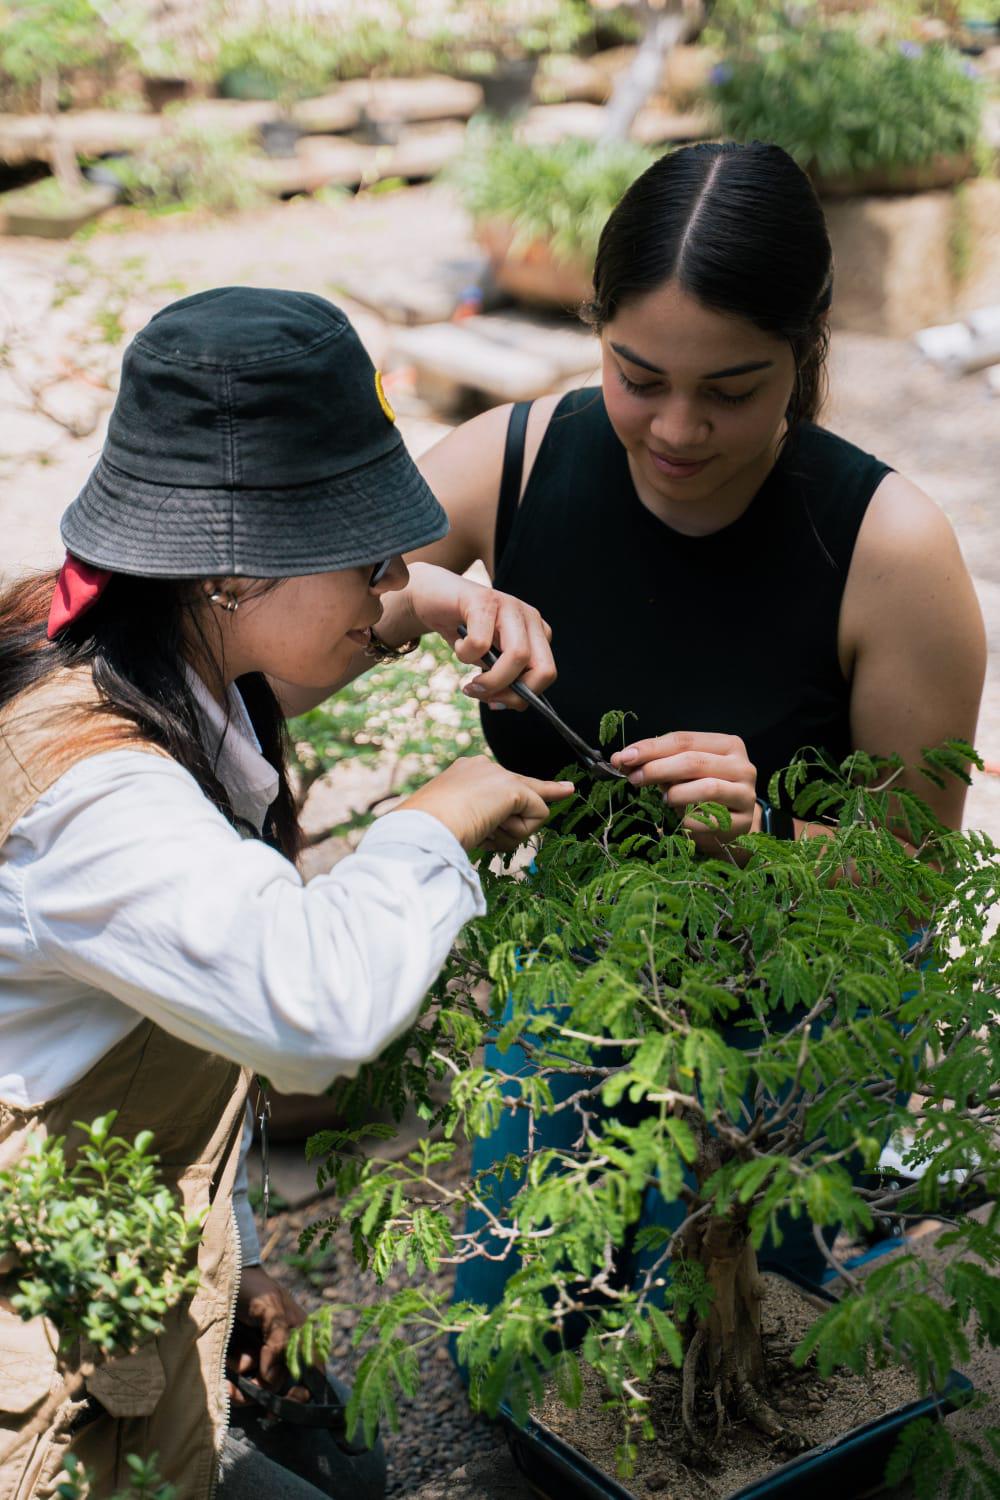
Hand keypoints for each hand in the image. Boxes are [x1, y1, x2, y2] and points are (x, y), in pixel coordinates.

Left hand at [226, 1264, 313, 1405]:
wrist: (221, 1276)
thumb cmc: (251, 1287)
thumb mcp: (269, 1306)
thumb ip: (278, 1339)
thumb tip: (271, 1375)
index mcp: (299, 1335)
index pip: (312, 1370)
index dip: (303, 1392)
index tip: (288, 1403)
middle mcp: (282, 1350)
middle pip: (281, 1386)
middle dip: (262, 1394)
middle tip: (244, 1394)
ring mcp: (260, 1357)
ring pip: (258, 1389)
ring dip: (243, 1390)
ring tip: (228, 1386)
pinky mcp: (239, 1361)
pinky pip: (239, 1384)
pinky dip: (230, 1386)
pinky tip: (222, 1381)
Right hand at [396, 755, 572, 851]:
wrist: (425, 825)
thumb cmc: (428, 831)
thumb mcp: (452, 821)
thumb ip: (476, 819)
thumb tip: (487, 834)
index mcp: (464, 773)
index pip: (501, 782)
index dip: (523, 793)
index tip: (544, 792)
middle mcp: (482, 767)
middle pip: (525, 787)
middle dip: (549, 790)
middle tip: (570, 789)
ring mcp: (497, 775)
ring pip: (527, 809)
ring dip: (509, 833)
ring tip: (480, 833)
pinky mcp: (512, 788)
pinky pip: (537, 815)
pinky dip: (518, 831)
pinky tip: (492, 828)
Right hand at [402, 562, 555, 709]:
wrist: (433, 597)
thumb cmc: (463, 633)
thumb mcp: (487, 661)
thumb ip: (502, 679)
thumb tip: (502, 703)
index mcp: (537, 634)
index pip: (547, 674)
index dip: (522, 697)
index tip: (494, 703)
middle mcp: (530, 618)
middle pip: (542, 669)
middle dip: (511, 693)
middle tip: (482, 695)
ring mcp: (510, 606)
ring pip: (518, 656)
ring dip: (490, 681)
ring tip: (469, 683)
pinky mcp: (484, 600)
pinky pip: (481, 643)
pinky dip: (464, 654)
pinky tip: (458, 644)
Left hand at [610, 731, 758, 849]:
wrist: (732, 826)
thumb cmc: (702, 792)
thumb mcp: (683, 772)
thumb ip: (659, 762)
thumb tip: (622, 759)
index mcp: (727, 745)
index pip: (684, 740)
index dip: (651, 748)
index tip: (624, 757)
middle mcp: (742, 766)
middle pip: (693, 762)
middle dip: (657, 768)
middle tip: (633, 778)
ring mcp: (746, 794)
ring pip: (707, 788)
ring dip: (676, 794)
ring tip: (665, 799)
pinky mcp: (744, 821)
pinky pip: (709, 818)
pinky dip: (688, 819)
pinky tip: (682, 818)